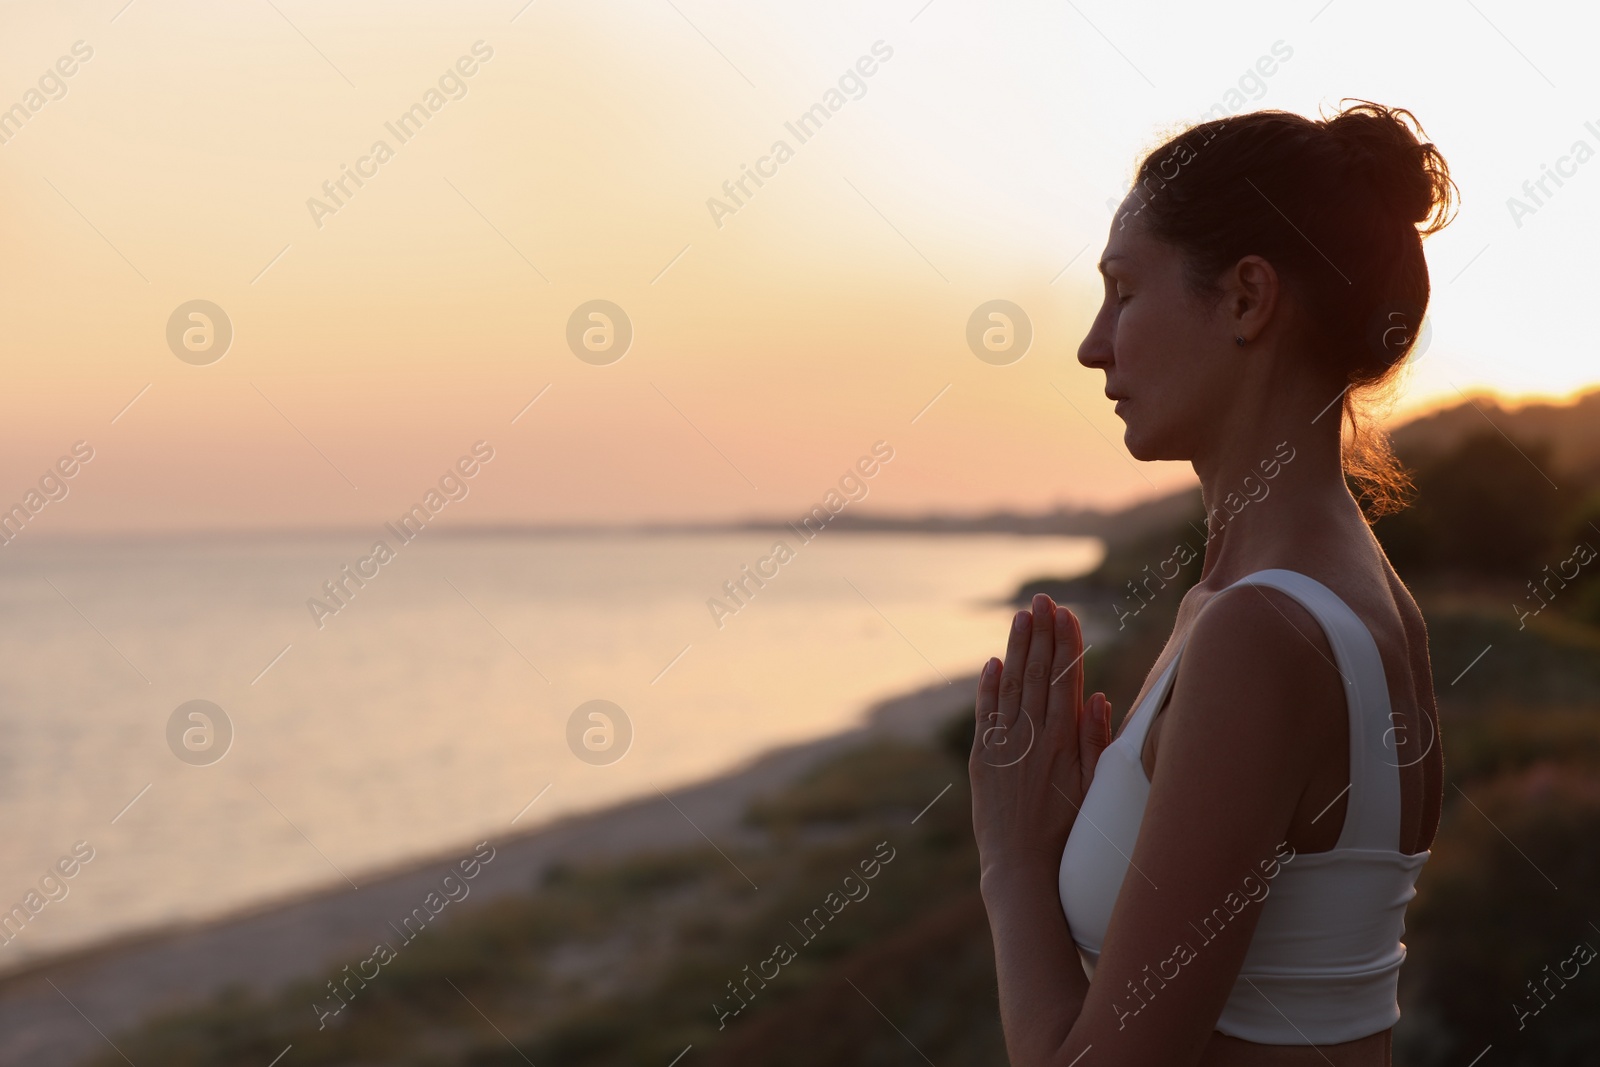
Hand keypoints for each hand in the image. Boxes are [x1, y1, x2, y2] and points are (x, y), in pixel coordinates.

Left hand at [969, 593, 1111, 880]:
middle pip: (1038, 674)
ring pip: (1012, 686)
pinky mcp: (983, 760)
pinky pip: (986, 715)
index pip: (1066, 680)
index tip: (1067, 614)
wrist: (1022, 867)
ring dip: (1017, 649)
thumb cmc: (1067, 830)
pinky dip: (988, 687)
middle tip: (1042, 600)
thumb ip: (1095, 740)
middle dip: (1042, 634)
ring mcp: (1005, 746)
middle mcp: (1033, 738)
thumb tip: (1099, 696)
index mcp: (1063, 741)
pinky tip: (993, 662)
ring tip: (1022, 616)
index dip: (1067, 644)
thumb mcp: (1092, 786)